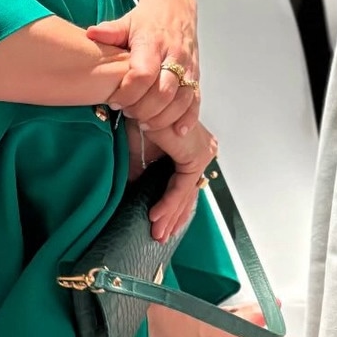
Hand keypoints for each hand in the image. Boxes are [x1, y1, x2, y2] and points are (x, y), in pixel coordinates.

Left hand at [89, 0, 200, 134]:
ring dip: (163, 118)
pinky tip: (177, 131)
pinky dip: (188, 118)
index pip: (143, 74)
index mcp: (154, 43)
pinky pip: (196, 100)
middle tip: (128, 114)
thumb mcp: (126, 21)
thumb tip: (91, 33)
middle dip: (144, 109)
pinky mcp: (196, 75)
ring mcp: (188, 67)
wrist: (176, 6)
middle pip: (163, 92)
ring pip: (181, 100)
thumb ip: (110, 31)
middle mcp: (174, 56)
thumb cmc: (146, 18)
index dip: (128, 93)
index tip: (114, 102)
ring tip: (144, 124)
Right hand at [144, 120, 218, 242]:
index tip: (158, 225)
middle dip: (172, 218)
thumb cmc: (141, 117)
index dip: (171, 208)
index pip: (183, 186)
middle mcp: (202, 151)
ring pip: (186, 193)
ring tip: (157, 234)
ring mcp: (202, 154)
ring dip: (170, 216)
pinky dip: (169, 202)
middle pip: (187, 193)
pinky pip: (182, 187)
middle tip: (159, 238)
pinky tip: (157, 215)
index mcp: (192, 149)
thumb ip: (141, 174)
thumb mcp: (139, 153)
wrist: (142, 98)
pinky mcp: (196, 156)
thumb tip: (134, 195)